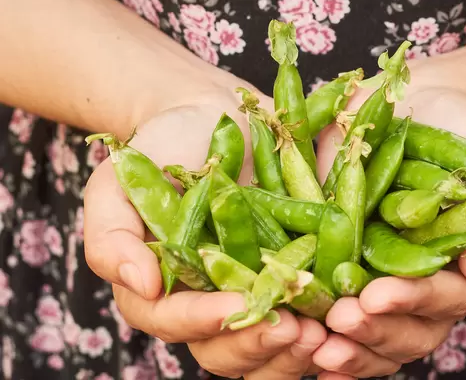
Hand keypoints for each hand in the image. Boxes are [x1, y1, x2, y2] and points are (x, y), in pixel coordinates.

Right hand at [83, 88, 326, 378]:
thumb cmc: (161, 149)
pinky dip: (328, 329)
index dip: (202, 321)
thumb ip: (112, 235)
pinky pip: (308, 320)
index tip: (235, 306)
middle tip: (293, 330)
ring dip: (296, 352)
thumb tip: (142, 284)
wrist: (213, 116)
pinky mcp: (292, 279)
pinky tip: (349, 316)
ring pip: (268, 353)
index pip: (174, 323)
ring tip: (326, 332)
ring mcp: (255, 294)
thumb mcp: (119, 184)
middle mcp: (210, 302)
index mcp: (164, 289)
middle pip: (226, 352)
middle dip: (257, 345)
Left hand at [313, 87, 465, 377]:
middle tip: (342, 320)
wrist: (415, 105)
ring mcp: (389, 279)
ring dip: (354, 348)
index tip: (378, 296)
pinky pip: (347, 320)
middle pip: (414, 329)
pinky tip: (312, 356)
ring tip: (321, 346)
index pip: (452, 299)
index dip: (417, 302)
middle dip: (378, 330)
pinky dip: (332, 344)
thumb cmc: (465, 129)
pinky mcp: (352, 268)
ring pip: (381, 335)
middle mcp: (431, 282)